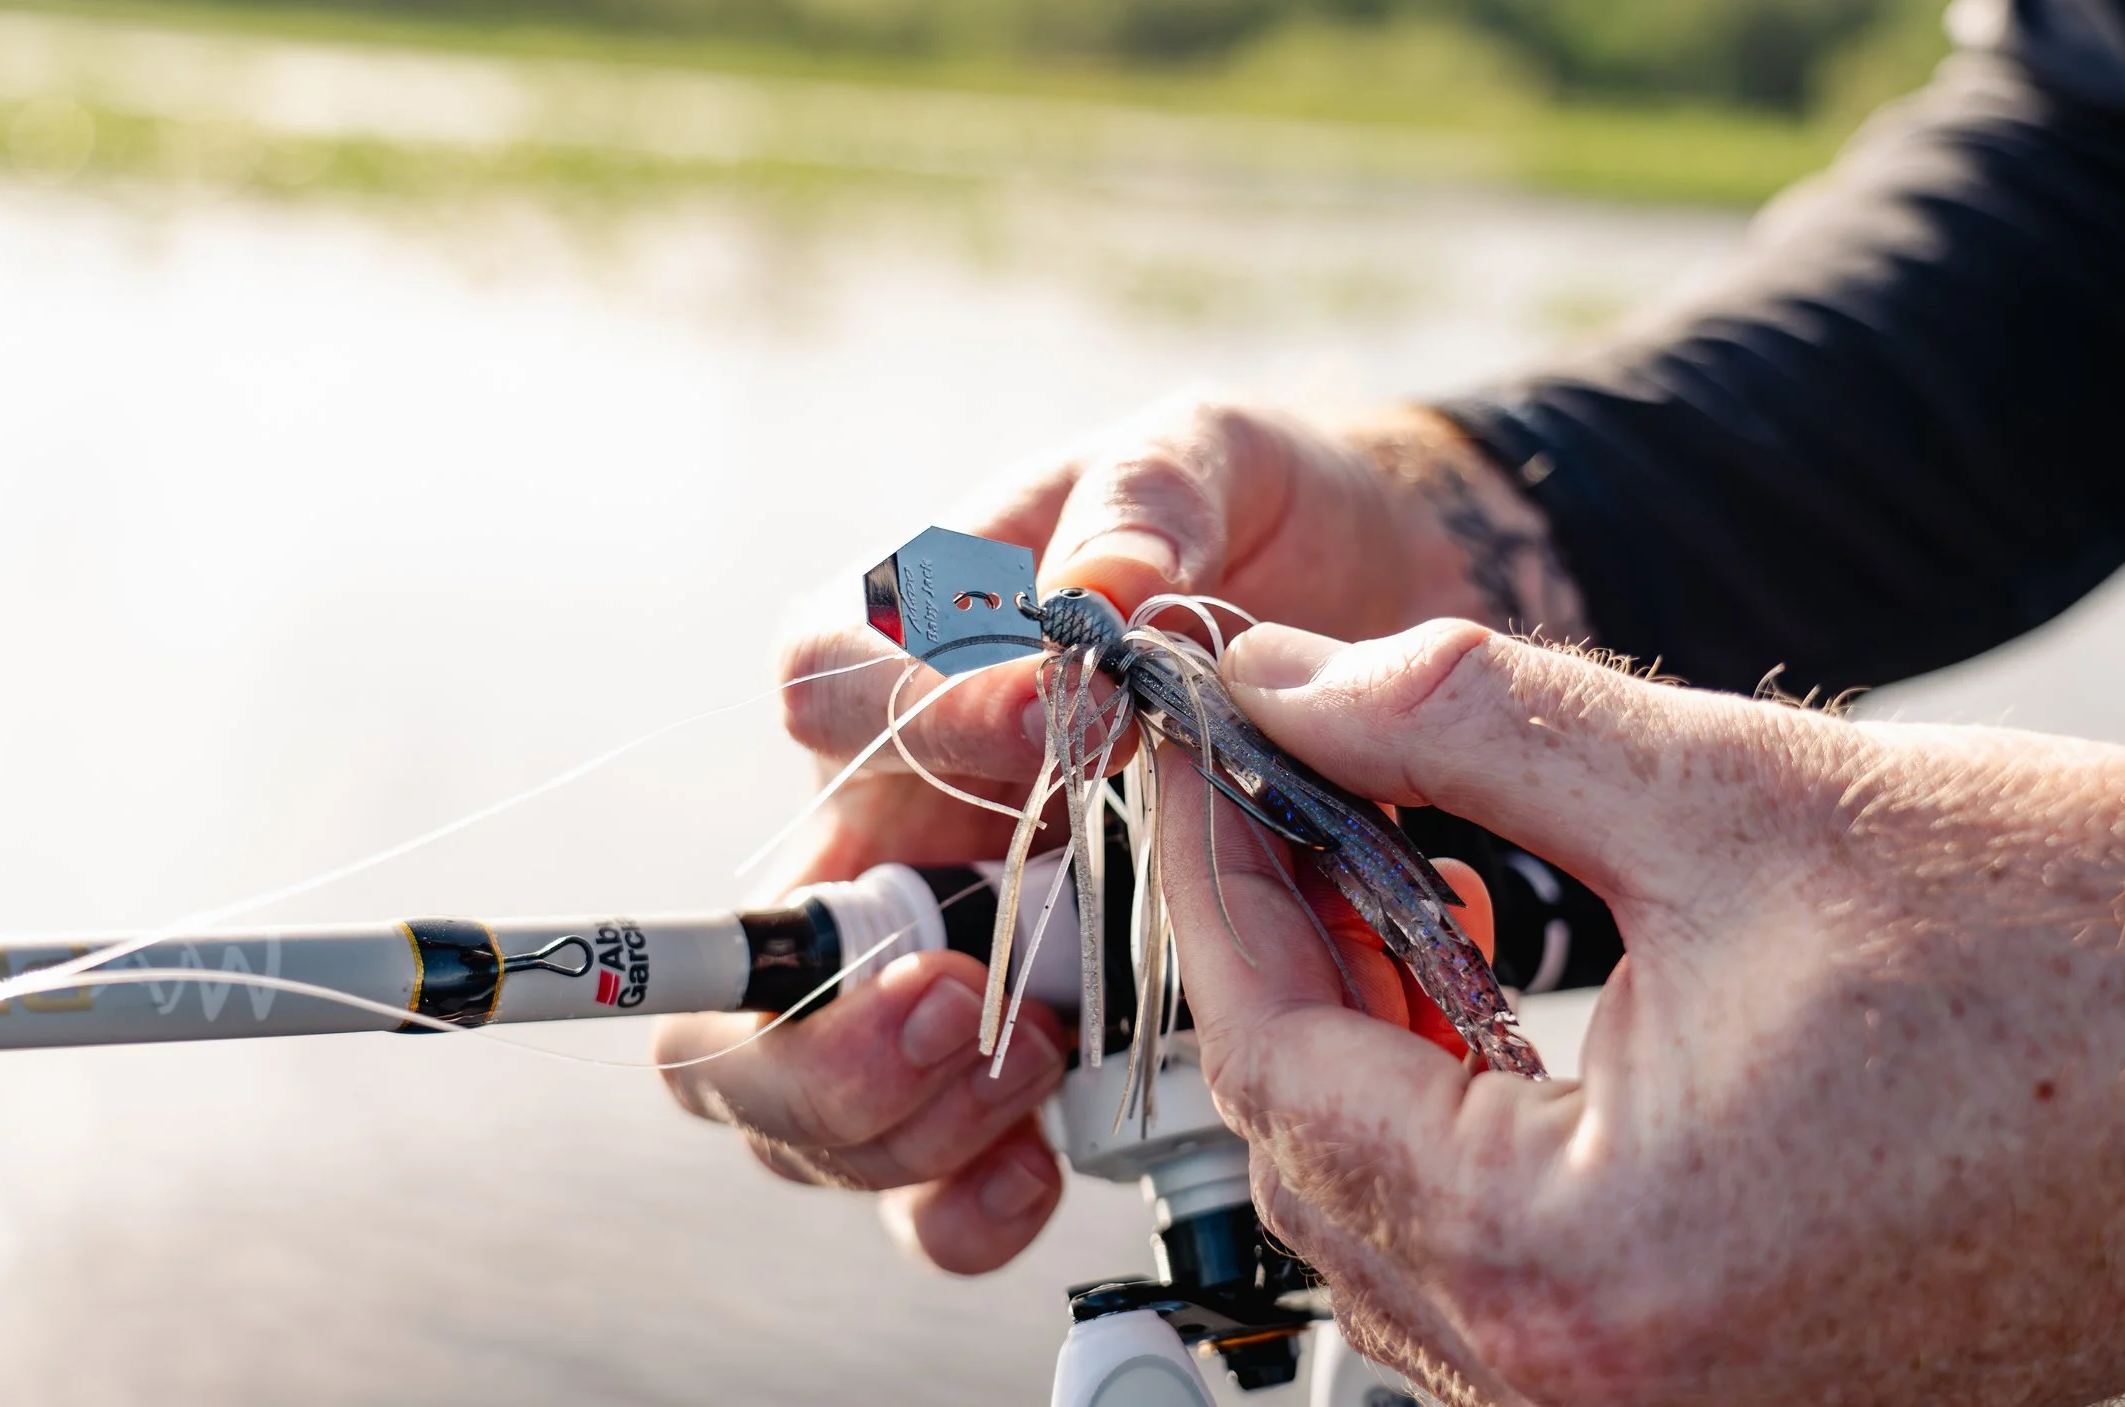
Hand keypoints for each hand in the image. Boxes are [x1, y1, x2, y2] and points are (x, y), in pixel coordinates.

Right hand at [657, 402, 1584, 1273]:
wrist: (1372, 623)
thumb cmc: (1255, 528)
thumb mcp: (1207, 462)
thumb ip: (1146, 500)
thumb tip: (1100, 587)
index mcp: (908, 658)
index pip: (819, 692)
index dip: (906, 727)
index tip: (1053, 726)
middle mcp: (897, 819)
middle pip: (752, 959)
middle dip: (820, 1023)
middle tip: (957, 1008)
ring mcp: (950, 950)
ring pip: (816, 1096)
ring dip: (895, 1118)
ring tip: (1026, 1077)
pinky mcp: (1031, 1049)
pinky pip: (935, 1170)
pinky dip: (959, 1201)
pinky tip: (1034, 1177)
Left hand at [1159, 619, 2124, 1405]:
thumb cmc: (2092, 943)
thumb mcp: (1735, 796)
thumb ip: (1470, 726)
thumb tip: (1292, 682)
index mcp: (1593, 1271)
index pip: (1283, 1074)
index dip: (1219, 888)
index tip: (1199, 758)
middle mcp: (1611, 1397)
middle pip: (1322, 1165)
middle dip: (1281, 959)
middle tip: (1277, 791)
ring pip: (1404, 1229)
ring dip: (1367, 1044)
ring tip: (1381, 869)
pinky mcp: (1740, 1391)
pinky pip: (1515, 1273)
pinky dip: (1467, 1128)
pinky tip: (1485, 991)